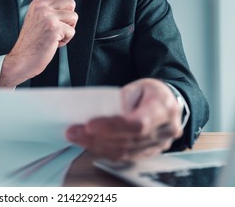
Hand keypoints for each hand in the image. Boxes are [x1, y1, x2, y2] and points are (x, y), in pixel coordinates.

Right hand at [0, 0, 77, 87]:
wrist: (22, 59)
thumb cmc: (28, 43)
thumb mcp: (33, 19)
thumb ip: (46, 9)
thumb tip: (63, 5)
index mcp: (37, 4)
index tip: (63, 3)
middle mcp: (42, 8)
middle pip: (71, 3)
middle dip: (68, 17)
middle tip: (58, 27)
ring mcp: (49, 18)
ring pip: (74, 17)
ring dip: (68, 29)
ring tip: (55, 35)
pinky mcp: (55, 29)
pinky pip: (72, 31)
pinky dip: (66, 40)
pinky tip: (54, 42)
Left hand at [66, 78, 183, 161]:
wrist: (169, 103)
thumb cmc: (152, 92)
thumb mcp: (138, 86)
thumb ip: (121, 99)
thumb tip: (98, 112)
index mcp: (163, 108)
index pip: (138, 124)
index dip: (112, 127)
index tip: (89, 125)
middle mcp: (164, 131)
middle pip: (127, 140)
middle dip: (96, 137)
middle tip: (73, 131)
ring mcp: (159, 146)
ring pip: (124, 152)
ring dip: (96, 146)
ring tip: (76, 136)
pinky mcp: (148, 153)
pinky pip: (124, 157)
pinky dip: (104, 150)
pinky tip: (88, 143)